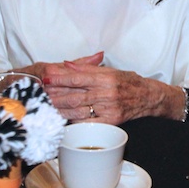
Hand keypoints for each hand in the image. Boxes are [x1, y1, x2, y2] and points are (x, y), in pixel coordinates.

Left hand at [38, 53, 183, 123]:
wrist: (149, 97)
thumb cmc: (129, 82)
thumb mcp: (110, 70)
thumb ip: (87, 67)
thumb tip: (66, 64)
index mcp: (106, 78)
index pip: (78, 77)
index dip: (60, 78)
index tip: (46, 78)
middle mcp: (107, 93)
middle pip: (74, 95)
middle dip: (54, 95)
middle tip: (40, 94)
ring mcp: (108, 109)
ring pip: (77, 110)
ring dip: (59, 109)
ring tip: (46, 106)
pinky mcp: (110, 122)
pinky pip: (87, 123)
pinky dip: (73, 121)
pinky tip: (62, 119)